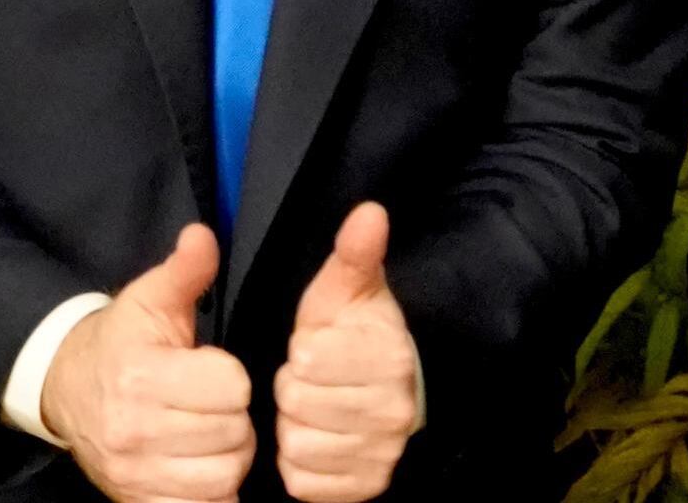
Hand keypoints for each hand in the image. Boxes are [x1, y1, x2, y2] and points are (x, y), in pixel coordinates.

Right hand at [42, 224, 256, 502]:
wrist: (66, 389)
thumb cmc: (121, 342)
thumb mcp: (149, 300)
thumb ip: (185, 270)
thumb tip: (203, 236)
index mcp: (141, 376)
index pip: (231, 388)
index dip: (234, 377)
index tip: (216, 370)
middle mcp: (134, 430)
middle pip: (233, 436)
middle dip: (235, 418)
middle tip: (216, 404)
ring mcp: (134, 473)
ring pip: (224, 478)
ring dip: (228, 458)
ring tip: (211, 434)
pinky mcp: (136, 501)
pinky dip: (212, 493)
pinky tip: (201, 466)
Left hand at [276, 202, 417, 501]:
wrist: (384, 393)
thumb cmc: (352, 335)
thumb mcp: (347, 290)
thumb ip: (355, 253)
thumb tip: (370, 211)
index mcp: (390, 356)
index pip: (309, 360)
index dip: (300, 351)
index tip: (312, 347)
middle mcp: (394, 410)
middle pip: (300, 405)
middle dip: (293, 390)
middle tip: (308, 381)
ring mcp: (382, 453)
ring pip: (299, 446)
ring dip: (293, 428)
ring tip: (310, 410)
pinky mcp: (366, 487)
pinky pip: (304, 482)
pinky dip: (299, 465)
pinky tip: (313, 441)